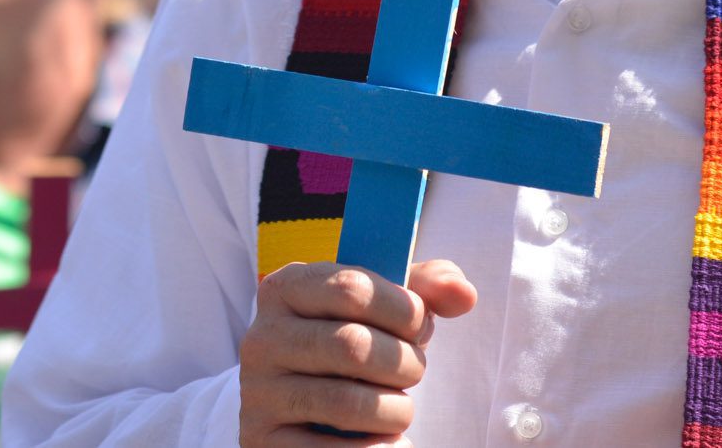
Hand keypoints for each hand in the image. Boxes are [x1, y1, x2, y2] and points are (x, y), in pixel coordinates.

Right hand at [237, 260, 476, 446]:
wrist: (297, 406)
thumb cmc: (350, 345)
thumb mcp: (377, 308)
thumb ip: (423, 289)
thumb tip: (463, 293)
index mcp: (284, 288)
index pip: (352, 288)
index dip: (404, 310)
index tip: (420, 326)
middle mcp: (261, 337)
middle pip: (353, 346)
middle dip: (405, 364)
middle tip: (413, 372)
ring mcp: (258, 392)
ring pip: (349, 403)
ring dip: (396, 411)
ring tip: (400, 409)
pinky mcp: (263, 441)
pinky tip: (384, 441)